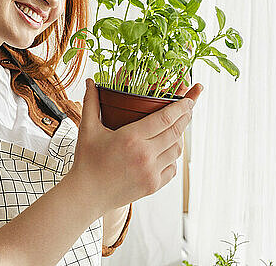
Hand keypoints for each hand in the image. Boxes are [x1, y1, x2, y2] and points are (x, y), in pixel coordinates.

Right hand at [66, 79, 202, 212]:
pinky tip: (166, 149)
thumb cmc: (86, 160)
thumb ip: (91, 102)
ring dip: (180, 137)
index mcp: (130, 138)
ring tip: (177, 127)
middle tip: (189, 108)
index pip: (165, 119)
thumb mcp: (87, 129)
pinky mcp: (153, 186)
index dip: (180, 107)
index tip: (188, 99)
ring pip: (176, 150)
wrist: (87, 194)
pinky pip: (172, 167)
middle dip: (186, 117)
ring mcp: (151, 172)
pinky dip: (173, 157)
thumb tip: (91, 81)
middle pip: (176, 132)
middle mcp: (144, 155)